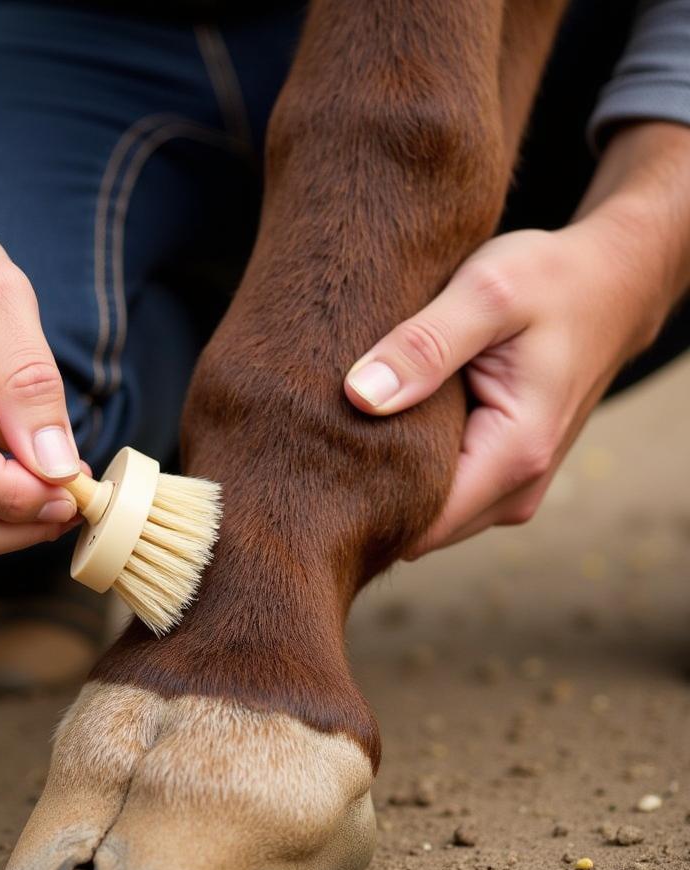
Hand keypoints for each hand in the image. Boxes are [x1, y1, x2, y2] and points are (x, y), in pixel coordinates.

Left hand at [343, 219, 662, 555]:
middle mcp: (515, 490)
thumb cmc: (552, 281)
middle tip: (317, 445)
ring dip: (388, 482)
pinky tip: (383, 427)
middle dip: (368, 495)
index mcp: (514, 456)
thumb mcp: (486, 294)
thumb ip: (425, 347)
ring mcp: (510, 489)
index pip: (417, 525)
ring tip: (347, 432)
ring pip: (425, 514)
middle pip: (415, 529)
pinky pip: (439, 492)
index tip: (315, 470)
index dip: (361, 506)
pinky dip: (409, 467)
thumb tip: (360, 397)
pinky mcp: (499, 476)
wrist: (613, 284)